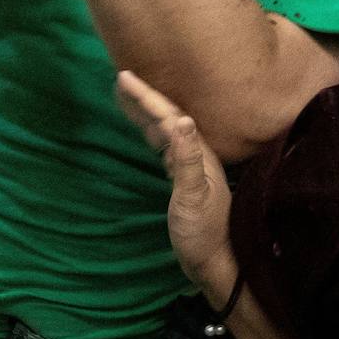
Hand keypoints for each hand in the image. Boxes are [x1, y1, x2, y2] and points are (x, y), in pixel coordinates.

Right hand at [116, 70, 237, 297]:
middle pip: (166, 116)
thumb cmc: (204, 233)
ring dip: (146, 111)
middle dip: (144, 97)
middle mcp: (195, 155)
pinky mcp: (183, 179)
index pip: (168, 116)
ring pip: (164, 129)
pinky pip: (164, 145)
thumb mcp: (193, 196)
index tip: (124, 76)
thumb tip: (180, 120)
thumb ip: (187, 159)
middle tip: (122, 77)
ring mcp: (189, 167)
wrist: (217, 262)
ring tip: (129, 96)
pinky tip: (148, 132)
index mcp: (197, 154)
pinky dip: (151, 132)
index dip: (146, 96)